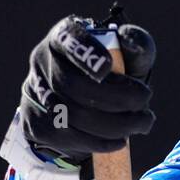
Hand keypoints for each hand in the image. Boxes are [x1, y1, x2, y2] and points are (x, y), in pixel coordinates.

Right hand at [19, 10, 156, 178]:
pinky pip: (64, 138)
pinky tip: (119, 141)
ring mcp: (35, 93)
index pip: (68, 39)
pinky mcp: (35, 123)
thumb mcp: (130, 54)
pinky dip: (97, 142)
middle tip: (144, 106)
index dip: (85, 54)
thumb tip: (131, 43)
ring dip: (112, 125)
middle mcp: (43, 61)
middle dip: (116, 100)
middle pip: (73, 85)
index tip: (107, 66)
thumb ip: (137, 45)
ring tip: (140, 124)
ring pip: (69, 116)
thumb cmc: (116, 71)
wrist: (92, 103)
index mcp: (64, 36)